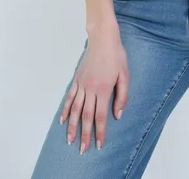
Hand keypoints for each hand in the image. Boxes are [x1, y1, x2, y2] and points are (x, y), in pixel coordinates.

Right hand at [59, 25, 128, 153]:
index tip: (98, 144)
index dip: (99, 132)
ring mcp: (81, 84)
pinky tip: (63, 120)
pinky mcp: (76, 79)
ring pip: (75, 109)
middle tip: (82, 150)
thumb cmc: (116, 55)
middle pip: (86, 116)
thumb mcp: (125, 74)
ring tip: (70, 140)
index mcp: (104, 89)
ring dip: (73, 126)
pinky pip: (69, 97)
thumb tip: (118, 115)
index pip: (100, 116)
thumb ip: (122, 96)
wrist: (102, 38)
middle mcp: (91, 89)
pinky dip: (66, 110)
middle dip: (85, 134)